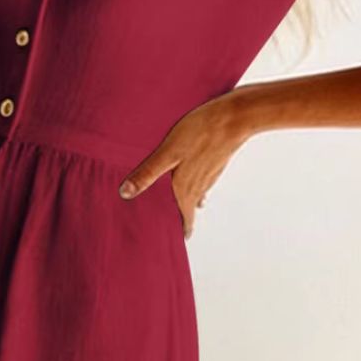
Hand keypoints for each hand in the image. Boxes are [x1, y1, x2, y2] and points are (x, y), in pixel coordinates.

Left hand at [117, 91, 256, 236]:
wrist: (235, 116)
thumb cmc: (200, 131)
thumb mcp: (168, 152)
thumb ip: (147, 173)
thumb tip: (125, 193)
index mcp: (186, 190)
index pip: (183, 221)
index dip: (177, 232)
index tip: (170, 243)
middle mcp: (199, 188)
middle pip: (187, 211)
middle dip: (177, 219)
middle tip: (167, 228)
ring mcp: (209, 177)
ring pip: (195, 196)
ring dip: (185, 203)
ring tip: (174, 207)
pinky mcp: (215, 164)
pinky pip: (202, 182)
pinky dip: (194, 187)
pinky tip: (192, 181)